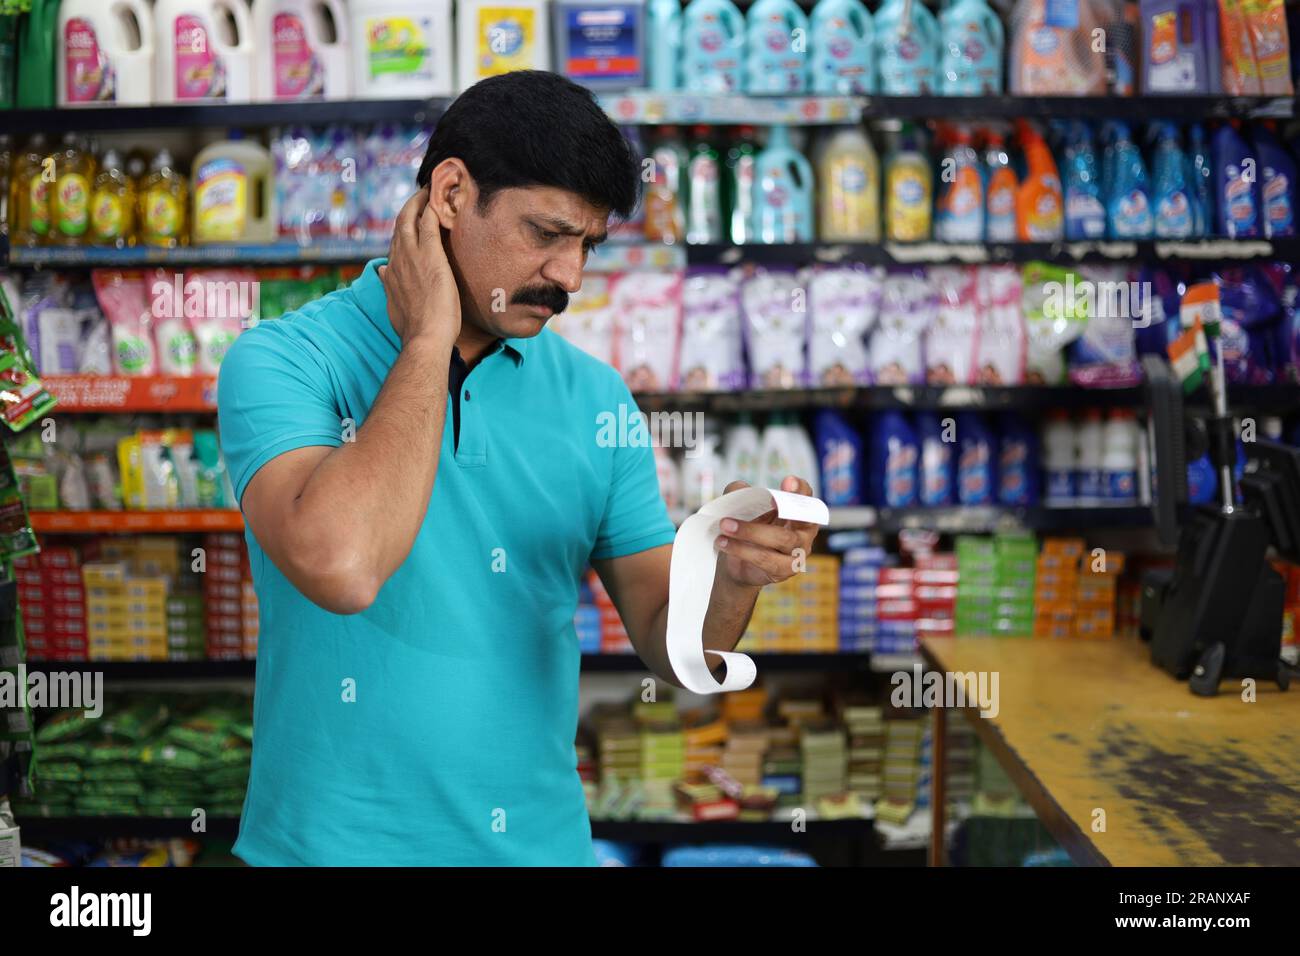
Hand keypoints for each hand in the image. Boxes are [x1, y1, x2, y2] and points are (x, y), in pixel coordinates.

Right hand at [378, 187, 460, 346]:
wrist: (424, 337)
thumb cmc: (415, 329)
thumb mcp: (395, 305)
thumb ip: (390, 286)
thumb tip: (382, 271)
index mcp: (391, 272)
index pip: (395, 243)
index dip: (402, 228)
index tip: (410, 219)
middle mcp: (397, 260)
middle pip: (399, 225)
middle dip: (409, 207)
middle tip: (421, 194)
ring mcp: (412, 256)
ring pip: (410, 218)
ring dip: (419, 201)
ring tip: (429, 190)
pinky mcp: (430, 255)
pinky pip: (429, 223)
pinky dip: (431, 208)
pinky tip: (438, 198)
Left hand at [714, 476, 819, 589]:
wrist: (738, 564)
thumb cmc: (747, 531)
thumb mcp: (742, 509)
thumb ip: (740, 494)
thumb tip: (740, 488)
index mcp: (799, 512)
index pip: (807, 497)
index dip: (800, 489)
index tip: (786, 482)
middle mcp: (804, 532)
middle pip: (799, 519)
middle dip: (777, 507)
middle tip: (748, 504)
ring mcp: (797, 553)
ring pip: (781, 539)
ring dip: (750, 532)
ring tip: (725, 526)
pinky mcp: (785, 570)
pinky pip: (767, 560)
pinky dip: (743, 550)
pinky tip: (724, 544)